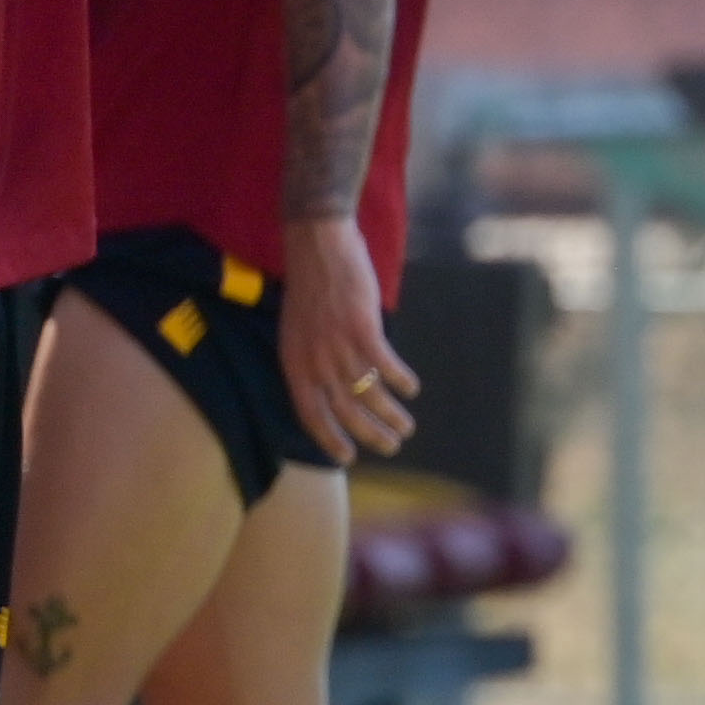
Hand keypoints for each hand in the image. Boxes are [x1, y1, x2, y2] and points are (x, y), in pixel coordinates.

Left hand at [277, 216, 421, 465]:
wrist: (318, 247)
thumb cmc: (310, 287)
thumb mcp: (297, 330)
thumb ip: (311, 359)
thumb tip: (334, 387)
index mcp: (293, 363)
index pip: (310, 414)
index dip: (329, 439)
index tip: (347, 457)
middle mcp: (314, 361)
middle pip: (344, 411)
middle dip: (370, 435)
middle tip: (390, 446)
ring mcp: (338, 346)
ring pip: (368, 394)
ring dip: (390, 415)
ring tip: (406, 427)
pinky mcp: (362, 329)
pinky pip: (386, 366)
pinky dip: (401, 380)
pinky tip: (411, 388)